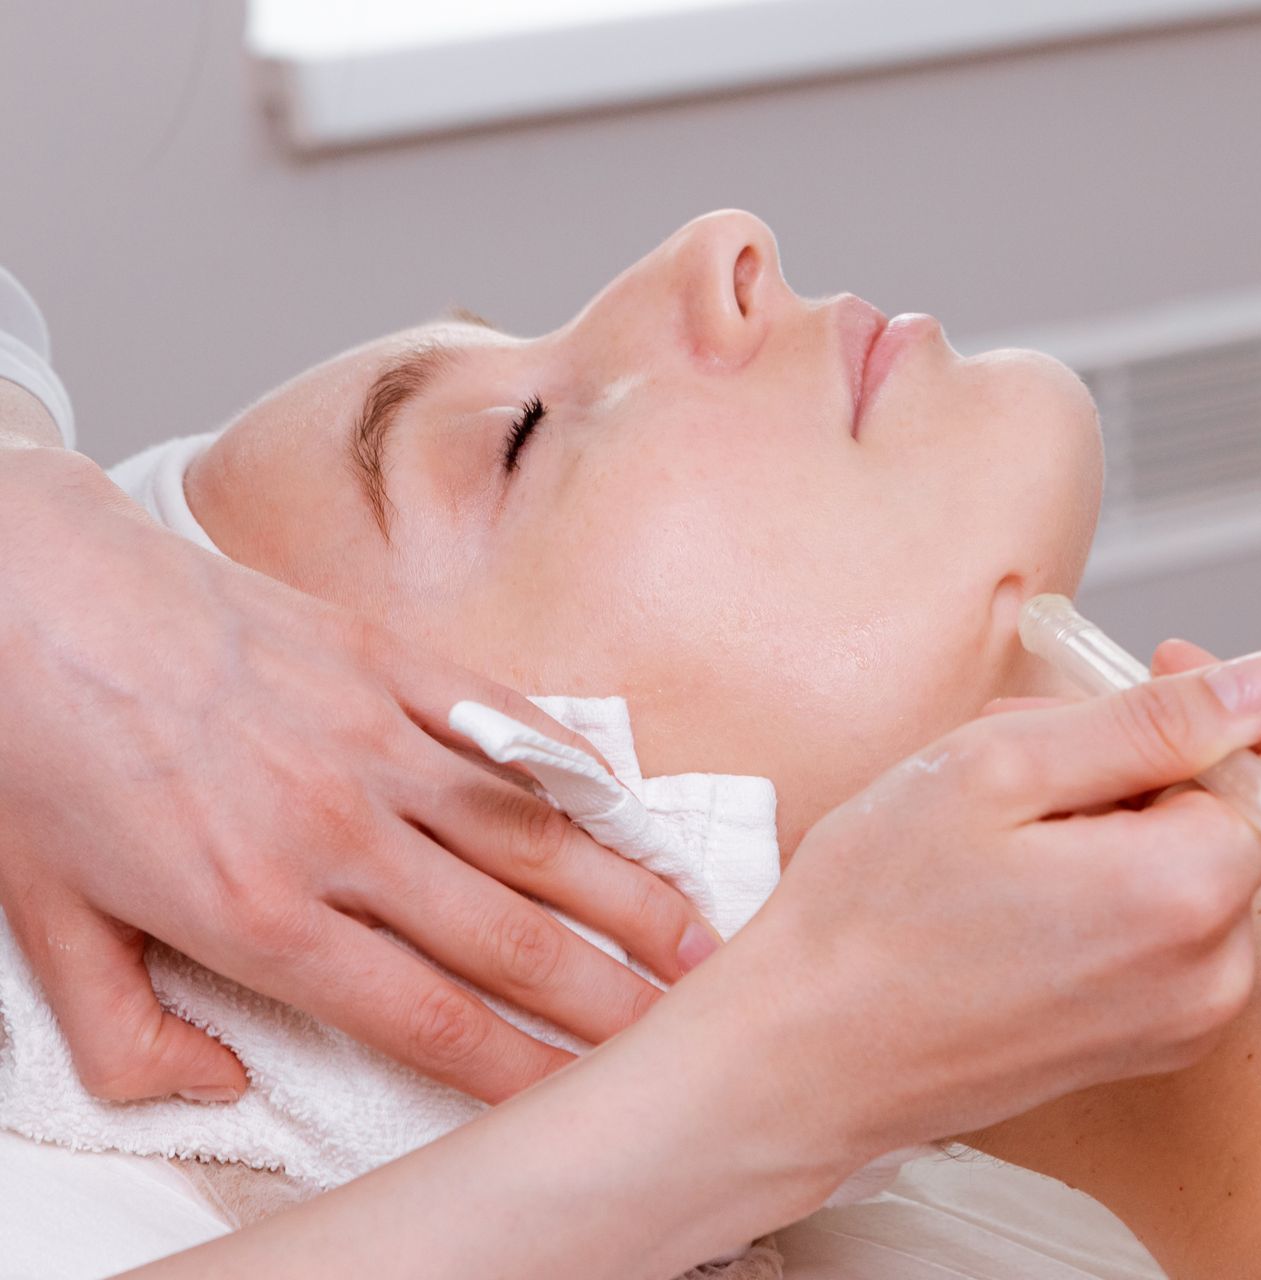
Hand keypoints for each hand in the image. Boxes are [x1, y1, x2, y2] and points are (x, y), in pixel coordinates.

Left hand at [0, 448, 718, 1103]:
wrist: (27, 590)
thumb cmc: (28, 748)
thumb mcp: (41, 922)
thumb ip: (127, 1032)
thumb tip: (213, 1085)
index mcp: (256, 910)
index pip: (422, 1015)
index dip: (516, 1068)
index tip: (581, 1096)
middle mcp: (339, 831)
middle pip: (508, 937)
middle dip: (609, 998)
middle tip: (684, 1030)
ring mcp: (373, 737)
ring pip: (532, 834)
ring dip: (626, 894)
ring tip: (698, 938)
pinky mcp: (386, 661)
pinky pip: (505, 723)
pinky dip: (576, 770)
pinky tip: (628, 810)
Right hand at [722, 635, 1260, 1158]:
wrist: (804, 1057)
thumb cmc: (875, 912)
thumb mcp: (1001, 767)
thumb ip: (1152, 722)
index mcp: (1187, 895)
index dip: (1222, 713)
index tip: (1146, 676)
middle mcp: (1212, 974)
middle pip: (1233, 820)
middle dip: (1144, 765)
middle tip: (1023, 754)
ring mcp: (1180, 1022)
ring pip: (1190, 870)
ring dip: (1115, 822)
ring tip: (1000, 828)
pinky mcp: (1142, 1045)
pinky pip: (1162, 931)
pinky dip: (1106, 884)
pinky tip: (1012, 883)